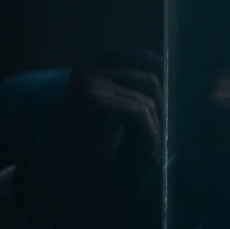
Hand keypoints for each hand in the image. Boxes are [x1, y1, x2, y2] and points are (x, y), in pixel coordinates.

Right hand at [17, 53, 164, 228]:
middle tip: (162, 133)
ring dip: (155, 130)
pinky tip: (148, 157)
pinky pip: (140, 114)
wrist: (56, 173)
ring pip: (146, 100)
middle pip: (146, 77)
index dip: (160, 72)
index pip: (136, 55)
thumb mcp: (104, 110)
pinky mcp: (98, 103)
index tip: (173, 97)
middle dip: (162, 106)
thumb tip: (165, 80)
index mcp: (89, 67)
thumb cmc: (82, 146)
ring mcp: (91, 84)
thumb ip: (124, 92)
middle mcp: (88, 69)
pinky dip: (150, 137)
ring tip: (150, 152)